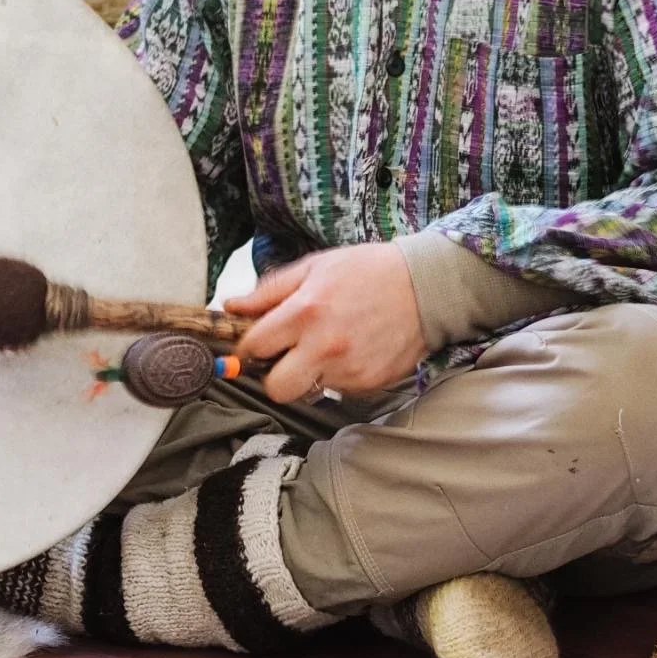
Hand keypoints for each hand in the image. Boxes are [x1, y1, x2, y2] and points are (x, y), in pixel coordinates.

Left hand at [227, 241, 428, 402]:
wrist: (426, 286)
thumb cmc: (367, 271)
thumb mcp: (314, 267)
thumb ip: (268, 291)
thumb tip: (231, 307)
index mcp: (305, 311)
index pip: (253, 347)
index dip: (248, 346)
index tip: (254, 344)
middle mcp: (325, 345)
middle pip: (276, 388)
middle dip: (274, 376)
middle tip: (285, 357)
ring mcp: (349, 369)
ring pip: (308, 390)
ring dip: (310, 373)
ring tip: (327, 345)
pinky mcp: (369, 384)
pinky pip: (338, 390)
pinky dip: (338, 375)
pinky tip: (352, 349)